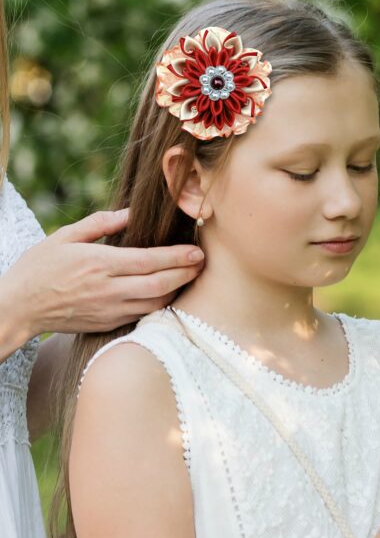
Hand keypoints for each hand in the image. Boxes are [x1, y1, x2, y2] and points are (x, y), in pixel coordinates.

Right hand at [1, 209, 203, 345]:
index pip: (149, 261)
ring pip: (156, 304)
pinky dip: (159, 304)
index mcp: (99, 264)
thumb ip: (100, 223)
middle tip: (202, 262)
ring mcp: (110, 310)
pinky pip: (143, 315)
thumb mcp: (65, 237)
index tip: (197, 251)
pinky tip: (167, 293)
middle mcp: (108, 289)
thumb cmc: (39, 268)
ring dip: (177, 291)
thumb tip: (131, 212)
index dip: (178, 257)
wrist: (17, 308)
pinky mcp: (108, 324)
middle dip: (186, 274)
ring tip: (189, 275)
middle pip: (160, 285)